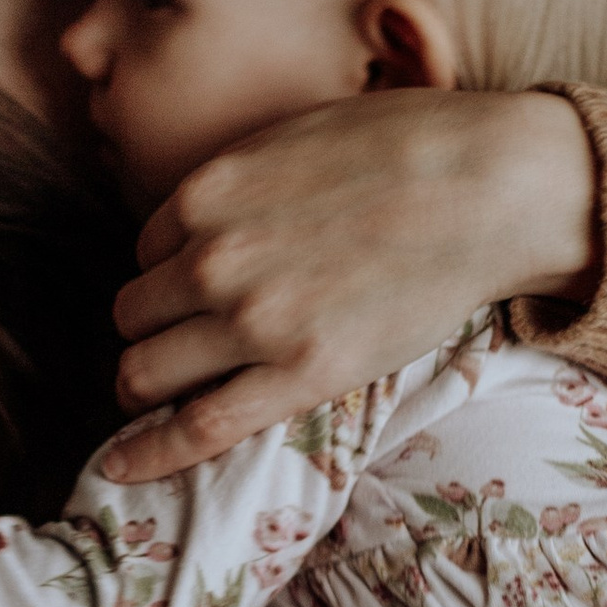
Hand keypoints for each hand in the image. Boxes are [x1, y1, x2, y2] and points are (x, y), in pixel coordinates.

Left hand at [103, 90, 597, 477]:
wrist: (489, 187)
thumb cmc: (411, 149)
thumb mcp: (296, 136)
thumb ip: (242, 179)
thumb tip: (222, 209)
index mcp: (206, 194)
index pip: (147, 252)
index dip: (167, 275)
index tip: (189, 294)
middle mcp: (213, 258)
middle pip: (133, 315)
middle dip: (148, 332)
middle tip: (173, 348)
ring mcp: (252, 321)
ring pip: (145, 372)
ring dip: (144, 387)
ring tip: (159, 400)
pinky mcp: (299, 375)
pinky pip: (197, 428)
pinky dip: (147, 454)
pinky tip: (117, 470)